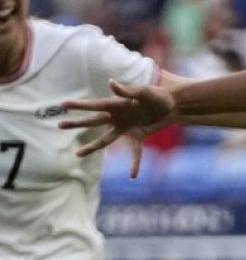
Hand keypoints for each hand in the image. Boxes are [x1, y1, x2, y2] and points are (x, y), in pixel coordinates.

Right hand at [61, 79, 177, 157]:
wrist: (172, 105)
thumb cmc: (157, 95)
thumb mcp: (144, 92)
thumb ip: (127, 91)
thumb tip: (110, 83)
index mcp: (117, 105)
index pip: (94, 105)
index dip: (79, 106)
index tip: (63, 105)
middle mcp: (118, 117)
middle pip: (94, 122)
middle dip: (77, 124)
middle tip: (59, 126)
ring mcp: (127, 128)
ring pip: (106, 139)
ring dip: (93, 146)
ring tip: (78, 154)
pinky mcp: (138, 136)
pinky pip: (135, 153)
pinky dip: (135, 164)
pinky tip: (132, 176)